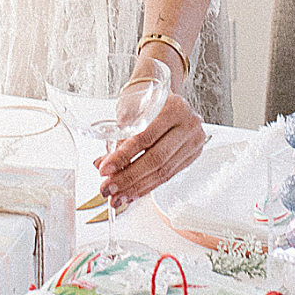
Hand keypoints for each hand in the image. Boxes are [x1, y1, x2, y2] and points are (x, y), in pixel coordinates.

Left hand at [98, 89, 205, 210]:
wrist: (167, 98)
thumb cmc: (148, 101)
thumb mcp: (132, 111)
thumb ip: (119, 137)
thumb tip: (101, 164)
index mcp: (174, 107)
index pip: (145, 137)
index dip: (123, 156)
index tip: (104, 169)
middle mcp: (188, 124)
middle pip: (156, 158)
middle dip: (128, 177)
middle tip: (109, 188)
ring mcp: (193, 141)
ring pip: (163, 171)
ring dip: (137, 187)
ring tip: (117, 196)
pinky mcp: (192, 155)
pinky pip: (168, 175)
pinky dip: (148, 186)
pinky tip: (133, 193)